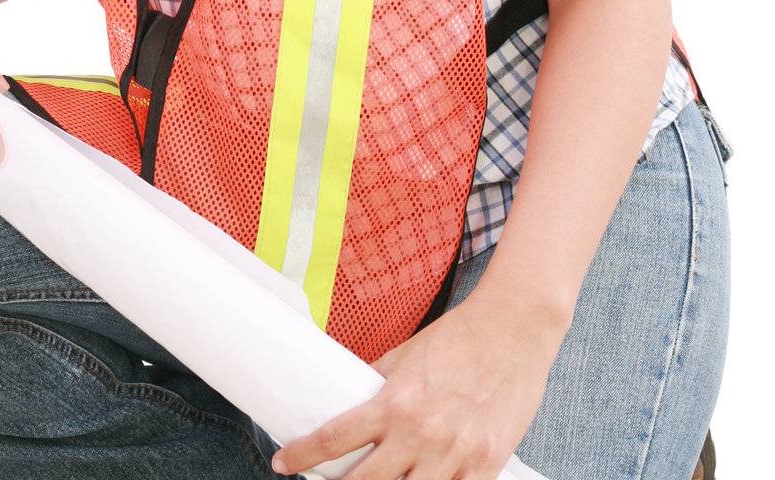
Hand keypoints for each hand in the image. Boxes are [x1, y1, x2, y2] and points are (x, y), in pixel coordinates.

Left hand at [270, 287, 564, 478]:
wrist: (512, 329)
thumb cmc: (458, 338)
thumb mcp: (406, 355)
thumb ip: (379, 382)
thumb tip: (351, 398)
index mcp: (394, 401)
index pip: (334, 437)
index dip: (302, 455)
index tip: (283, 463)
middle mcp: (419, 433)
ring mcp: (454, 455)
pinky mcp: (486, 466)